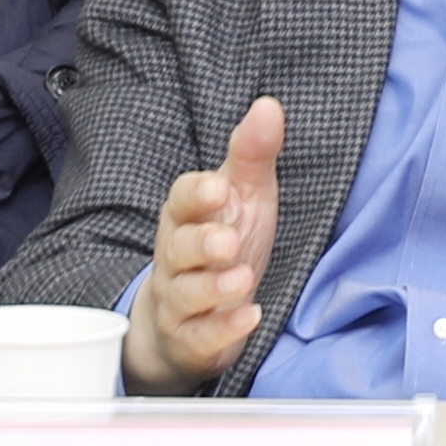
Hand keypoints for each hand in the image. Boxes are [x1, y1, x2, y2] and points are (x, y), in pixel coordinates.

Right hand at [123, 96, 283, 393]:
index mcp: (187, 218)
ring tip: (243, 278)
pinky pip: (200, 337)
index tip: (218, 188)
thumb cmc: (220, 244)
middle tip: (227, 241)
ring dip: (213, 287)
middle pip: (176, 248)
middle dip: (200, 244)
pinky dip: (223, 329)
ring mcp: (181, 301)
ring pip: (185, 293)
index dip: (196, 195)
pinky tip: (249, 318)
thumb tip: (268, 105)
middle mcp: (176, 258)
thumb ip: (254, 154)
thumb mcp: (244, 197)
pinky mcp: (192, 339)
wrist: (189, 316)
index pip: (181, 201)